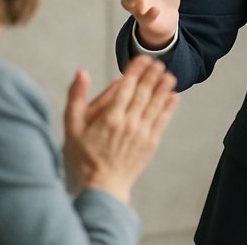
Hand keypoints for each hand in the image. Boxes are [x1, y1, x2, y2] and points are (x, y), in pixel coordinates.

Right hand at [63, 56, 179, 203]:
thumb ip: (77, 97)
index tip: (142, 58)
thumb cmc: (83, 157)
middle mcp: (128, 123)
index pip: (126, 87)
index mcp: (109, 117)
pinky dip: (169, 107)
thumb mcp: (72, 127)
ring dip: (164, 88)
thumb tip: (82, 73)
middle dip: (152, 76)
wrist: (102, 187)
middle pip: (143, 93)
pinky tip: (174, 96)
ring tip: (169, 74)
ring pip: (156, 105)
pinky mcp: (150, 143)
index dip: (135, 70)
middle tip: (159, 62)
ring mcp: (141, 133)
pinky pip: (162, 120)